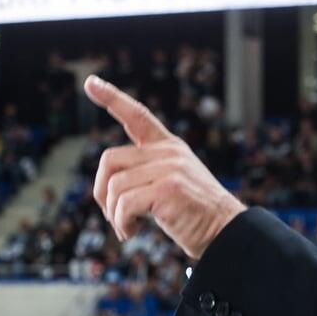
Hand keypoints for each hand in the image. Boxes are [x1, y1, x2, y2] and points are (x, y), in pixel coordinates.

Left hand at [84, 75, 245, 258]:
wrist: (226, 230)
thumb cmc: (196, 214)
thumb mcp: (173, 183)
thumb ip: (147, 174)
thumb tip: (107, 188)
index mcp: (170, 147)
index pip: (138, 115)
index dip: (112, 98)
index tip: (90, 82)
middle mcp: (169, 152)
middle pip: (109, 160)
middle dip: (102, 192)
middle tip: (114, 215)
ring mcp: (169, 168)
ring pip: (114, 186)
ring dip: (113, 214)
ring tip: (127, 228)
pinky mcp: (168, 188)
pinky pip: (124, 204)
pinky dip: (122, 223)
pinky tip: (132, 233)